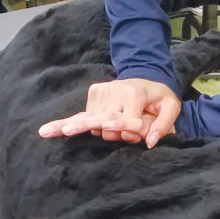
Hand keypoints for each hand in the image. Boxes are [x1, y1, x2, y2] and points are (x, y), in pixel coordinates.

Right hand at [38, 78, 181, 148]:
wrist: (147, 77)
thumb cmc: (159, 97)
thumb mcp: (171, 107)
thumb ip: (163, 124)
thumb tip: (150, 142)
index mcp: (134, 94)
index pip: (127, 119)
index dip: (129, 129)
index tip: (119, 128)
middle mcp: (115, 91)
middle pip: (101, 120)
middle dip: (83, 127)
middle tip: (58, 132)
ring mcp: (102, 92)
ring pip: (94, 123)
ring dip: (102, 131)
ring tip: (109, 127)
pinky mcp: (93, 93)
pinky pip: (86, 116)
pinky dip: (72, 124)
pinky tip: (47, 130)